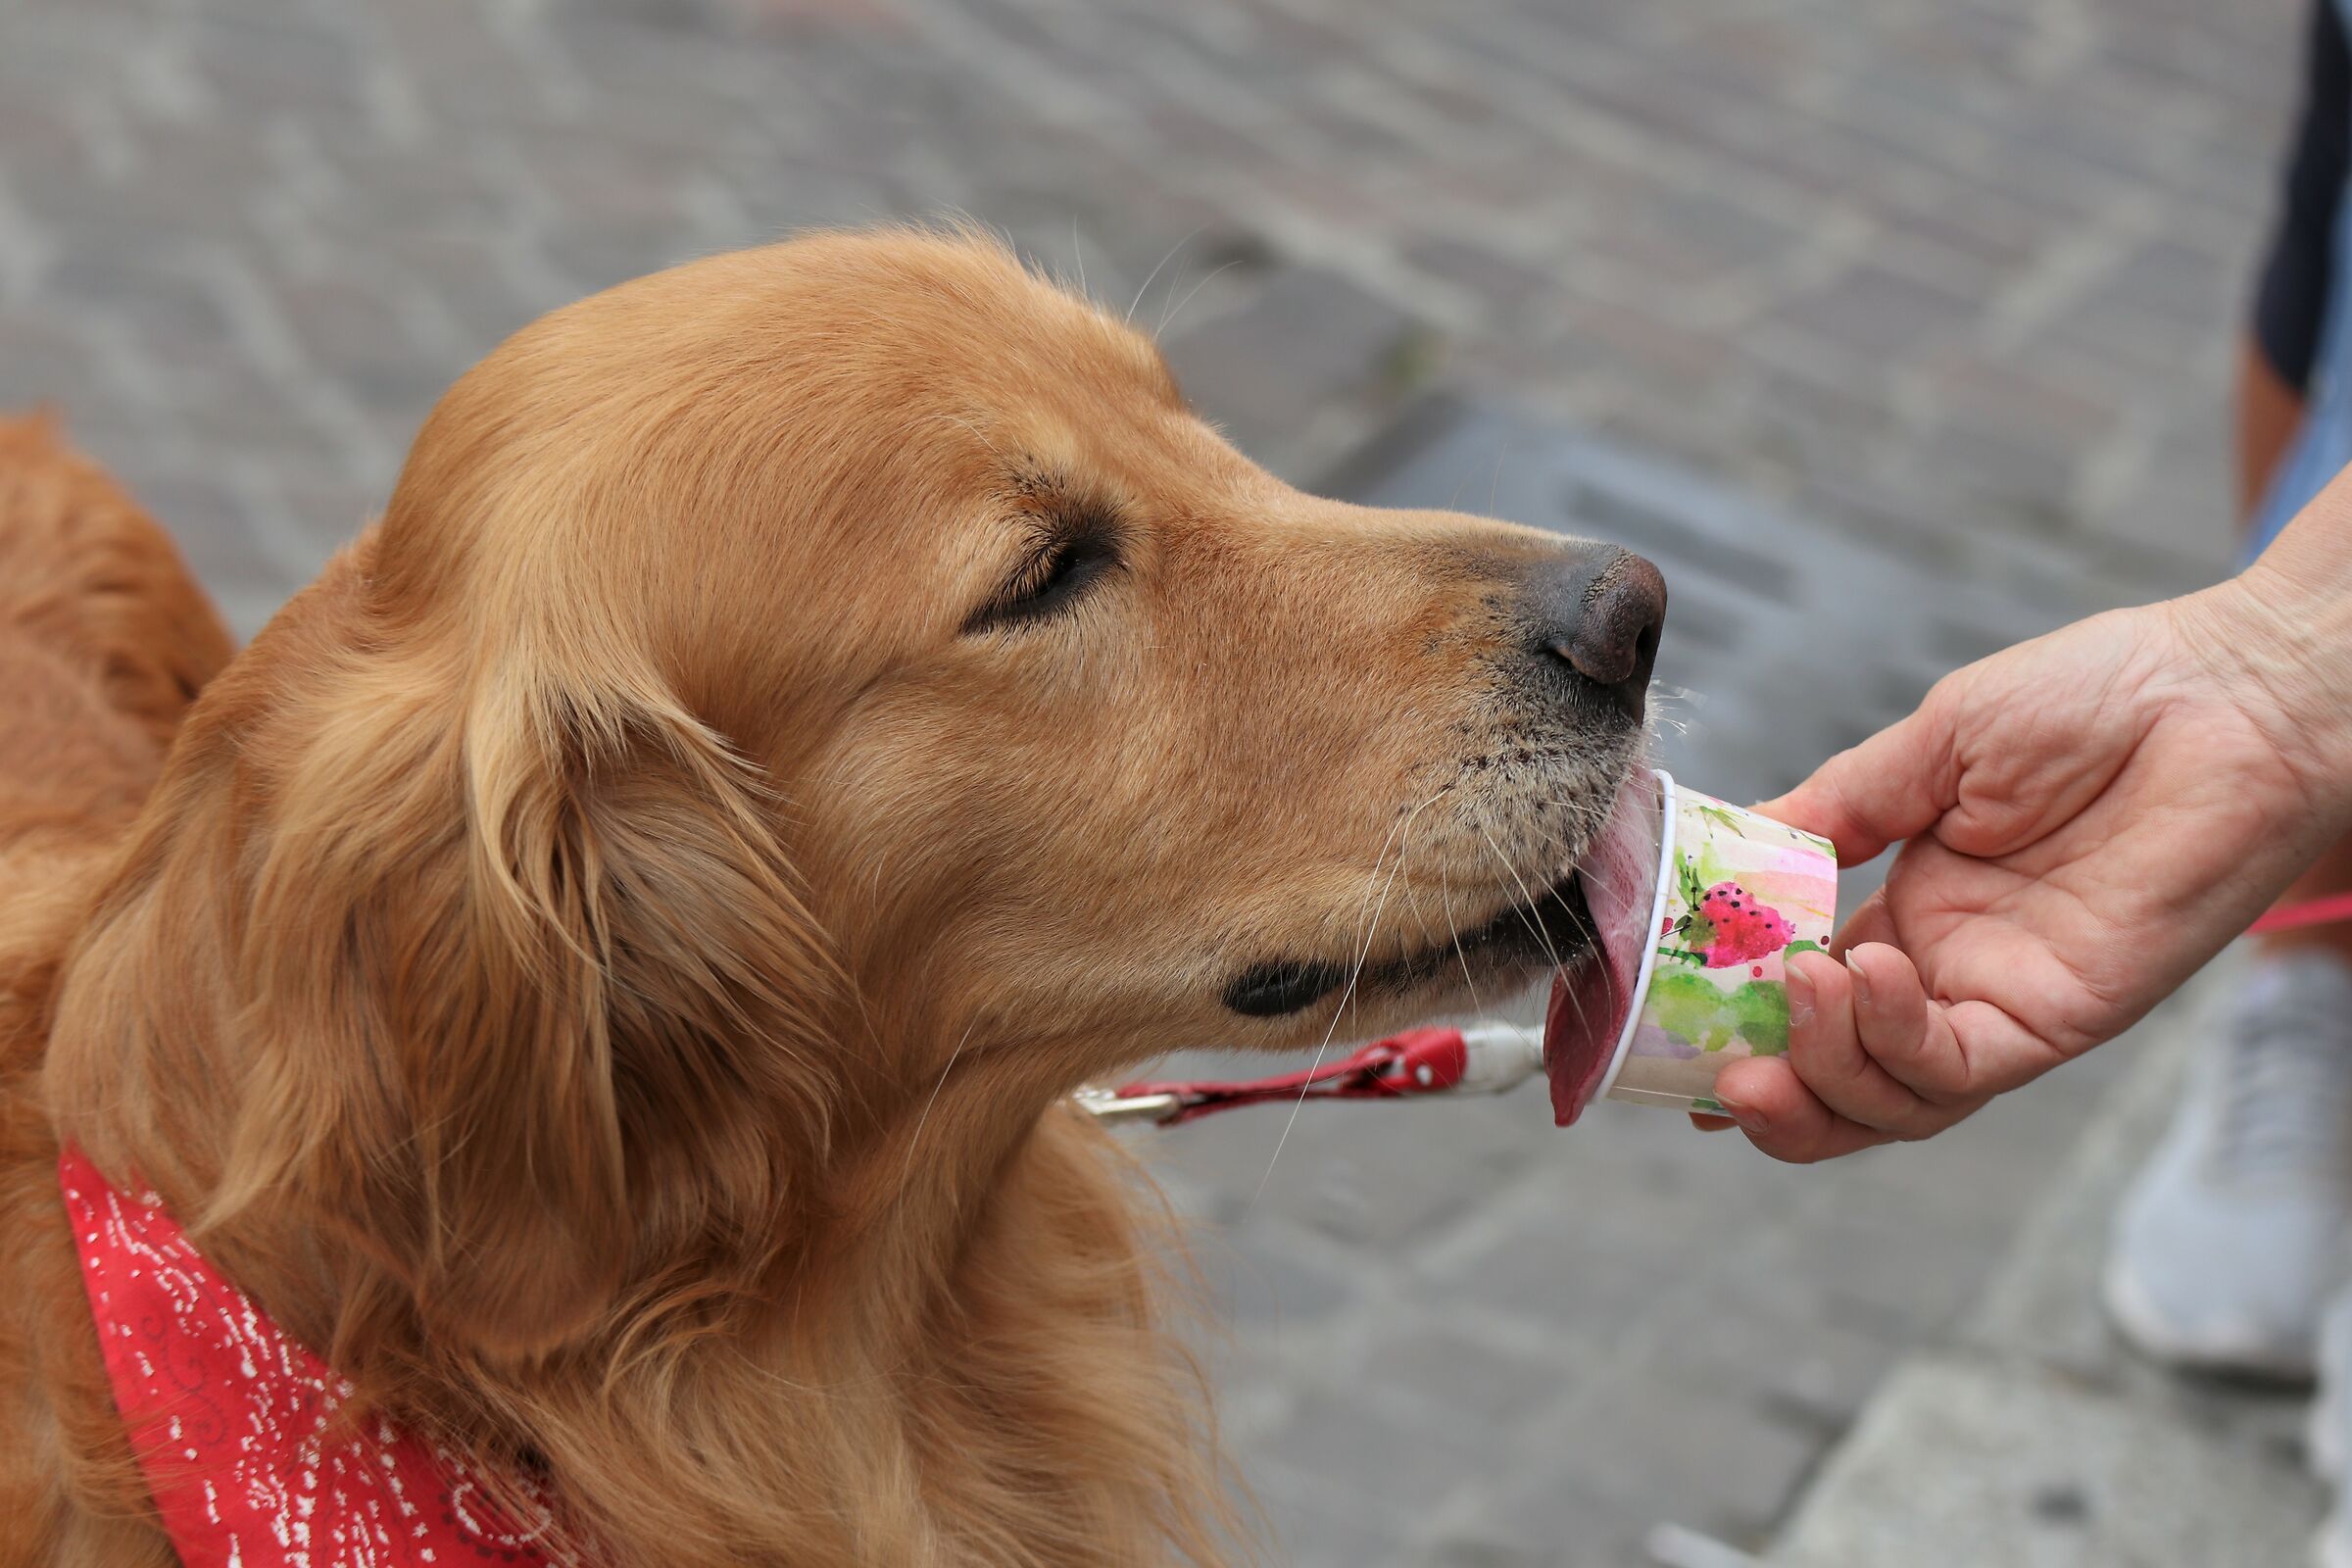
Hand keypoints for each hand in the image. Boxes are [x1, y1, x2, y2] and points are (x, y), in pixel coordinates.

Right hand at [1697, 555, 2351, 1161]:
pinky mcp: (2064, 1019)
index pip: (1803, 1000)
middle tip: (1713, 1071)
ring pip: (1891, 1097)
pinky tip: (1862, 972)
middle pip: (1840, 1078)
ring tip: (1796, 990)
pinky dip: (1893, 1039)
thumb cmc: (2102, 696)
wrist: (2229, 691)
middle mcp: (1950, 973)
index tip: (1663, 1030)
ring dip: (1822, 1067)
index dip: (1734, 1028)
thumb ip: (1837, 808)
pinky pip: (1959, 1067)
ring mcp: (2004, 1002)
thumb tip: (1731, 848)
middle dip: (1766, 1091)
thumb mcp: (1933, 744)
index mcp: (1913, 913)